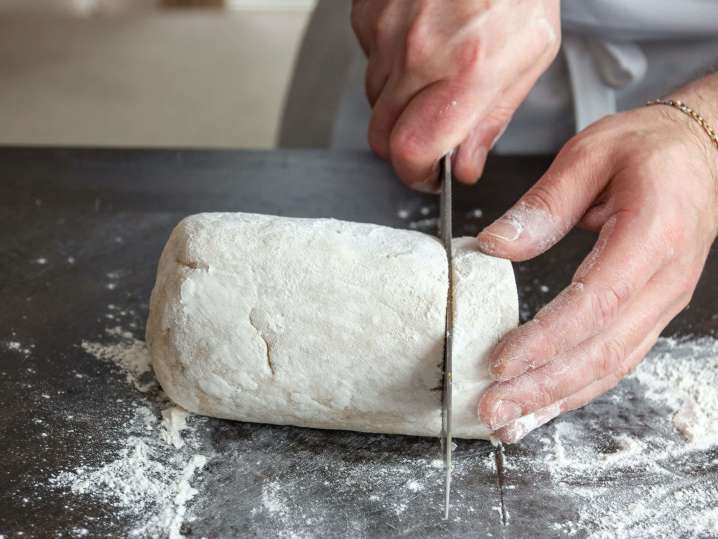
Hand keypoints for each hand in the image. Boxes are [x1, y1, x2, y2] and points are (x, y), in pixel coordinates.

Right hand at [351, 0, 559, 188]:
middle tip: (430, 133)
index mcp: (467, 71)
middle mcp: (420, 55)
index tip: (429, 175)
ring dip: (399, 102)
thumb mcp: (531, 55)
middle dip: (404, 146)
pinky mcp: (368, 14)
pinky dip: (390, 64)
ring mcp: (387, 32)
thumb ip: (492, 119)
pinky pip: (368, 61)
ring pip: (374, 101)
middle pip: (382, 137)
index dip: (416, 174)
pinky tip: (419, 42)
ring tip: (433, 71)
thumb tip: (465, 165)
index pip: (412, 151)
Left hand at [476, 101, 717, 442]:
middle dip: (542, 387)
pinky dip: (576, 388)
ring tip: (508, 421)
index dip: (547, 340)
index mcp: (651, 235)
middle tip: (492, 409)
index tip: (501, 361)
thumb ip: (543, 204)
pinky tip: (543, 404)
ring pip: (610, 367)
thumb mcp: (590, 154)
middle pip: (601, 351)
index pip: (595, 304)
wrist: (701, 153)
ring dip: (556, 400)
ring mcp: (663, 303)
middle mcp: (663, 281)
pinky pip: (615, 360)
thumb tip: (494, 246)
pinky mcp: (651, 312)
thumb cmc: (649, 148)